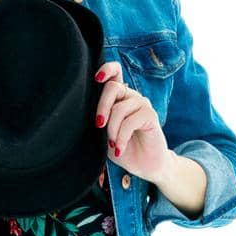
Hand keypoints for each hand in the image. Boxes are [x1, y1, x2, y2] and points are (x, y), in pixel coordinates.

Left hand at [93, 61, 169, 184]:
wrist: (144, 166)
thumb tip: (84, 114)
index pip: (115, 71)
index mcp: (119, 97)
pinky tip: (120, 148)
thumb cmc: (123, 149)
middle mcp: (131, 96)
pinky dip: (121, 137)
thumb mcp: (105, 135)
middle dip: (101, 107)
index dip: (106, 69)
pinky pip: (130, 121)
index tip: (97, 79)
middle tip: (99, 126)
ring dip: (112, 129)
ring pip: (119, 108)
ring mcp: (142, 104)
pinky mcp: (150, 115)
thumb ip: (99, 121)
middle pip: (112, 87)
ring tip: (112, 144)